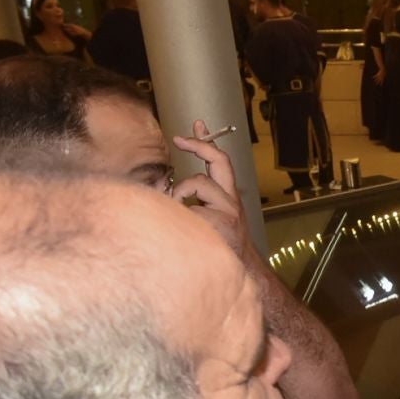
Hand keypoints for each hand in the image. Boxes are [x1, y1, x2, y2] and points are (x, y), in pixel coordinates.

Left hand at [169, 119, 248, 258]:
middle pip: (219, 159)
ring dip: (179, 192)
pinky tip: (184, 230)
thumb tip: (160, 185)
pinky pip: (191, 209)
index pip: (219, 160)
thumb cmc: (216, 246)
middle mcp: (231, 199)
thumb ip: (184, 200)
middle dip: (200, 145)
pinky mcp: (222, 222)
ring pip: (198, 182)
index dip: (207, 140)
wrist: (239, 274)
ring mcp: (228, 209)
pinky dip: (181, 216)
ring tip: (175, 208)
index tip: (197, 124)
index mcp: (226, 196)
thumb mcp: (203, 219)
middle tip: (181, 140)